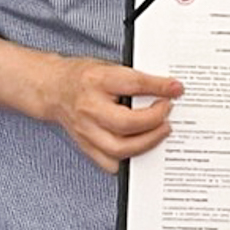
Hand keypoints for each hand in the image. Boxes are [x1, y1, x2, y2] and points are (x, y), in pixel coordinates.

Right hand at [39, 56, 183, 173]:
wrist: (53, 89)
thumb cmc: (83, 77)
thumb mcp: (110, 67)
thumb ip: (138, 77)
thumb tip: (171, 88)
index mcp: (96, 81)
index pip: (133, 85)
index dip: (159, 88)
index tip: (176, 90)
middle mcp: (89, 107)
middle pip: (127, 123)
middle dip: (154, 120)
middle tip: (168, 113)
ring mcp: (86, 130)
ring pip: (119, 148)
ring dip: (147, 142)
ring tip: (161, 131)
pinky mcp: (85, 145)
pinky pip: (109, 162)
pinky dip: (128, 159)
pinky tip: (140, 148)